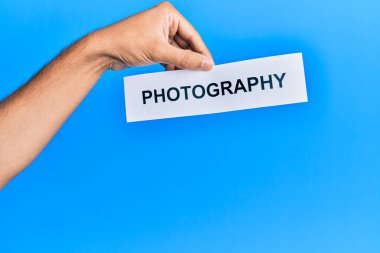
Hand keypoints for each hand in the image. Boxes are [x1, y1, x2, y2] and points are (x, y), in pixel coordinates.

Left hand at [92, 1, 213, 70]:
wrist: (103, 51)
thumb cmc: (127, 42)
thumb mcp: (160, 52)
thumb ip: (185, 59)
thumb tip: (205, 64)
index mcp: (168, 15)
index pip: (192, 35)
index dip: (202, 52)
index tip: (210, 66)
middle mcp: (164, 22)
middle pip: (185, 44)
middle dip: (191, 60)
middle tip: (200, 74)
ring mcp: (158, 34)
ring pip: (177, 52)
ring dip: (181, 64)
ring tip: (187, 77)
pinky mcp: (152, 45)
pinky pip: (168, 56)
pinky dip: (172, 65)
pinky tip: (174, 75)